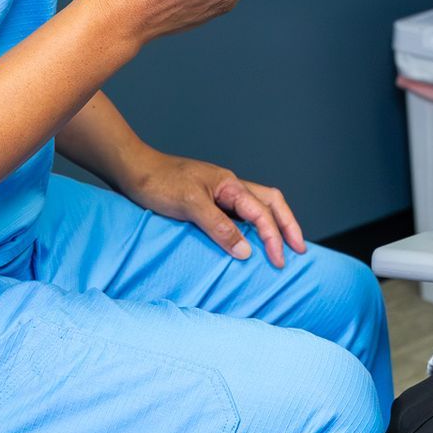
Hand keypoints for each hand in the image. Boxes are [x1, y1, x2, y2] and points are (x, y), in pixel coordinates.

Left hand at [121, 151, 307, 267]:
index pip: (262, 212)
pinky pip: (238, 214)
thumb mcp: (190, 205)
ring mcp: (219, 194)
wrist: (133, 171)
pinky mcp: (207, 202)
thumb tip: (247, 251)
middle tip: (299, 250)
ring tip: (282, 245)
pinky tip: (248, 241)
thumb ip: (220, 227)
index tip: (279, 262)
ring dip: (273, 224)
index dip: (274, 237)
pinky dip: (251, 227)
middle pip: (271, 203)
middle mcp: (229, 187)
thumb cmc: (158, 183)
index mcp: (230, 185)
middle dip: (288, 226)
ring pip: (257, 206)